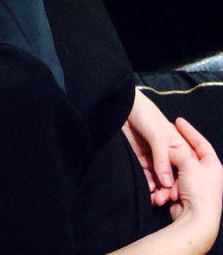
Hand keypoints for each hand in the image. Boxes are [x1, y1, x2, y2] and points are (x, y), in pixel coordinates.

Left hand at [122, 89, 192, 205]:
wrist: (123, 107)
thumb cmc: (146, 115)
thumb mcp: (158, 136)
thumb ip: (162, 159)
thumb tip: (168, 183)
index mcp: (178, 147)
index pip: (183, 169)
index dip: (180, 182)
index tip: (175, 194)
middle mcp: (167, 154)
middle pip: (171, 176)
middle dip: (168, 189)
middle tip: (162, 199)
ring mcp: (154, 157)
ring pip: (159, 178)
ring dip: (157, 189)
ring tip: (155, 199)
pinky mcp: (141, 159)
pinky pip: (146, 175)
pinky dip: (148, 184)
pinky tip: (148, 191)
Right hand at [168, 117, 222, 247]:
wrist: (196, 221)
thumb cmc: (198, 191)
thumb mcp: (188, 164)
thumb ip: (177, 153)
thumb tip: (168, 151)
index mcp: (212, 166)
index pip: (201, 143)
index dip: (190, 131)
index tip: (178, 121)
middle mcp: (205, 176)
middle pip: (186, 158)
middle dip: (172, 156)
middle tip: (161, 144)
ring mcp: (195, 187)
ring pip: (175, 172)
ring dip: (165, 175)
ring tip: (157, 175)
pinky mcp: (184, 197)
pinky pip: (170, 186)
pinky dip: (164, 187)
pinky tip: (158, 188)